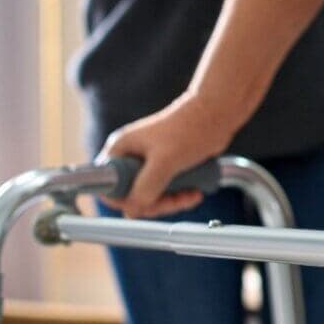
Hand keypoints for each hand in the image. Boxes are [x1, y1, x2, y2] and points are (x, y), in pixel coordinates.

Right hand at [99, 93, 232, 218]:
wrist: (216, 115)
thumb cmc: (190, 130)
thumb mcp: (165, 161)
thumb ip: (146, 186)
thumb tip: (133, 209)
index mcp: (121, 149)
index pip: (107, 186)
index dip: (123, 200)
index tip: (145, 203)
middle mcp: (131, 156)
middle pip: (131, 196)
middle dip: (154, 203)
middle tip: (173, 201)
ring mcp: (149, 162)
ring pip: (151, 196)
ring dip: (171, 202)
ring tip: (191, 194)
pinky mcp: (165, 167)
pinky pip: (166, 191)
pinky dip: (179, 196)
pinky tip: (194, 192)